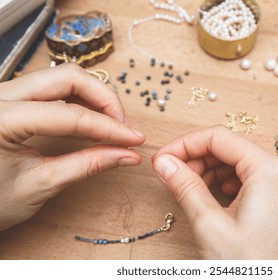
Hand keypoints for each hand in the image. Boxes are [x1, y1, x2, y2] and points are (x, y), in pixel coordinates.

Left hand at [0, 63, 144, 230]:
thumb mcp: (38, 186)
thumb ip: (86, 165)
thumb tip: (125, 155)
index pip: (70, 114)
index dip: (109, 128)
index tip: (133, 140)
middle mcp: (0, 96)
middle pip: (69, 77)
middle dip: (105, 100)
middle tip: (124, 128)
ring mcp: (6, 94)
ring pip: (63, 78)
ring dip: (94, 98)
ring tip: (112, 126)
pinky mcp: (13, 100)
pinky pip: (54, 89)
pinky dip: (80, 102)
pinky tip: (92, 121)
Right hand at [152, 126, 277, 258]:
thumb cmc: (254, 267)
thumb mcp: (210, 225)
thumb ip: (185, 187)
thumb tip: (164, 163)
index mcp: (268, 170)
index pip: (219, 137)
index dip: (185, 144)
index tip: (163, 157)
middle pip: (227, 147)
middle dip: (195, 157)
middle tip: (170, 173)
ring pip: (234, 162)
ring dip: (206, 170)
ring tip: (186, 186)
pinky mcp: (275, 200)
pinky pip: (244, 178)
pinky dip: (221, 182)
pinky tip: (207, 195)